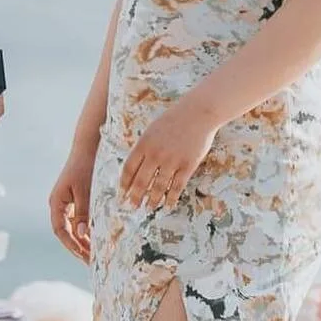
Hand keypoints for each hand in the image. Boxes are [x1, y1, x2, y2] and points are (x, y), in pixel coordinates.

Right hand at [49, 143, 95, 263]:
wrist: (87, 147)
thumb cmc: (84, 167)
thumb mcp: (85, 191)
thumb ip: (83, 213)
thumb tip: (83, 235)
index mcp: (57, 203)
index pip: (60, 231)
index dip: (71, 245)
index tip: (84, 256)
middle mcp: (59, 205)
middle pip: (66, 232)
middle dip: (78, 247)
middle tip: (92, 261)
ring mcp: (67, 202)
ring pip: (73, 227)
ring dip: (83, 240)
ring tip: (95, 253)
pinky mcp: (76, 199)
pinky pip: (80, 219)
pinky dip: (87, 229)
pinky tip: (98, 237)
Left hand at [119, 97, 218, 211]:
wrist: (198, 113)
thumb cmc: (174, 120)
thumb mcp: (152, 130)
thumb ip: (144, 147)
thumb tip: (135, 168)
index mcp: (144, 144)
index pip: (129, 169)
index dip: (124, 184)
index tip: (121, 194)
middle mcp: (155, 154)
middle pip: (141, 181)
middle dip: (135, 197)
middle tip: (132, 206)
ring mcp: (172, 161)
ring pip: (158, 187)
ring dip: (152, 200)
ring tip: (148, 207)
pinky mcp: (187, 165)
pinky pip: (177, 187)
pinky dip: (171, 198)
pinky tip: (168, 205)